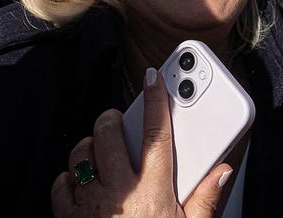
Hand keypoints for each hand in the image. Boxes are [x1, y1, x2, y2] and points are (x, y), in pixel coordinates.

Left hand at [51, 69, 231, 217]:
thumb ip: (207, 201)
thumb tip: (222, 170)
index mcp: (155, 192)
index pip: (157, 134)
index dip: (156, 100)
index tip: (154, 78)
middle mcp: (120, 193)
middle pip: (110, 134)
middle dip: (115, 118)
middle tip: (123, 120)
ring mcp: (90, 207)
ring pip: (81, 154)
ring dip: (90, 146)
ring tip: (103, 150)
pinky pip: (59, 185)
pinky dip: (68, 178)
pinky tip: (82, 182)